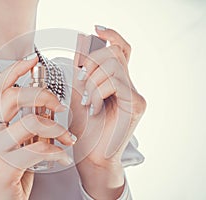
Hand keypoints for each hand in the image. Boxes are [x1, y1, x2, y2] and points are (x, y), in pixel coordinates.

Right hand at [0, 56, 74, 199]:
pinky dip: (56, 151)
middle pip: (12, 96)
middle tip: (59, 106)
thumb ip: (23, 125)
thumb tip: (44, 106)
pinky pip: (37, 149)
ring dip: (55, 128)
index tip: (32, 59)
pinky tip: (62, 156)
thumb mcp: (13, 144)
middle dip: (42, 95)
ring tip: (67, 137)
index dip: (14, 70)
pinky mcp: (4, 168)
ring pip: (30, 122)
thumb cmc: (8, 173)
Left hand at [70, 26, 145, 198]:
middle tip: (81, 80)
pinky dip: (98, 91)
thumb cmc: (84, 129)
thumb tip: (81, 42)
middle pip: (115, 53)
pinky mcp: (136, 104)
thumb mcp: (79, 92)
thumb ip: (82, 69)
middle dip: (93, 62)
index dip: (112, 36)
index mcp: (117, 81)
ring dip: (93, 80)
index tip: (96, 29)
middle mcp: (129, 86)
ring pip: (114, 66)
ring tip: (87, 100)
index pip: (121, 50)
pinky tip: (94, 106)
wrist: (90, 156)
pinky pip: (116, 82)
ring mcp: (135, 94)